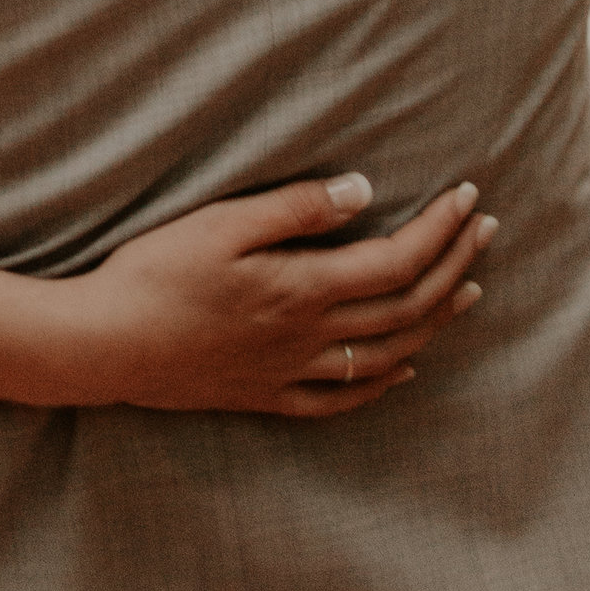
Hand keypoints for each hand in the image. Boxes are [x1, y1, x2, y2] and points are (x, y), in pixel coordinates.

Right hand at [72, 172, 493, 418]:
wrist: (106, 344)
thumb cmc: (154, 274)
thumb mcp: (219, 224)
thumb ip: (295, 208)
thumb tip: (362, 191)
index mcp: (302, 288)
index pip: (396, 260)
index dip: (440, 229)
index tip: (467, 196)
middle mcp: (310, 337)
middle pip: (405, 307)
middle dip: (454, 266)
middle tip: (484, 231)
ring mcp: (291, 373)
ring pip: (388, 354)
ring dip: (435, 322)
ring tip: (466, 292)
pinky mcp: (267, 395)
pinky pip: (344, 399)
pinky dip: (384, 383)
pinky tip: (402, 369)